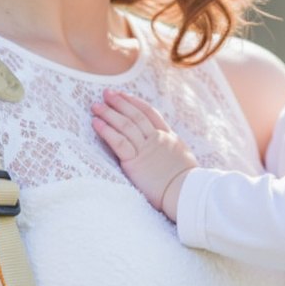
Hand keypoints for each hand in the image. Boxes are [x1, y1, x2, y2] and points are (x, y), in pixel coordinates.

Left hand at [91, 89, 199, 218]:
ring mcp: (146, 149)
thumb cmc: (188, 182)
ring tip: (96, 106)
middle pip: (135, 115)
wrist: (186, 192)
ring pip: (125, 125)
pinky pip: (118, 142)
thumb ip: (172, 150)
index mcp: (169, 137)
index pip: (150, 113)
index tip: (124, 95)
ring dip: (109, 113)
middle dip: (120, 103)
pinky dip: (106, 131)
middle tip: (106, 93)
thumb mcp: (183, 158)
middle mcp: (157, 139)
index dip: (135, 102)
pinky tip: (96, 123)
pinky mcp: (135, 162)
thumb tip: (169, 151)